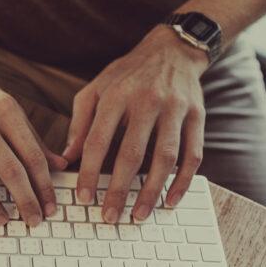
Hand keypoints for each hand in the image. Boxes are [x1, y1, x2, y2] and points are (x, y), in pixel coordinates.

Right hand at [0, 58, 66, 226]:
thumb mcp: (4, 105)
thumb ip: (30, 136)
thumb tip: (60, 164)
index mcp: (4, 109)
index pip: (32, 154)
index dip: (44, 185)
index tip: (51, 206)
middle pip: (9, 168)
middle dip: (25, 200)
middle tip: (34, 221)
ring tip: (2, 222)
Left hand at [63, 26, 207, 222]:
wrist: (172, 50)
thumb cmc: (126, 74)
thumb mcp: (95, 89)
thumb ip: (80, 122)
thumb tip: (67, 158)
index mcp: (116, 95)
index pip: (98, 140)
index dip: (89, 171)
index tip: (83, 197)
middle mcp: (147, 101)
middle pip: (131, 153)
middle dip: (119, 189)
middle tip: (109, 217)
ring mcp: (176, 109)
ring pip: (165, 158)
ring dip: (152, 191)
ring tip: (139, 215)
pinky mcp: (197, 117)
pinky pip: (193, 155)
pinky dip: (183, 181)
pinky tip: (171, 200)